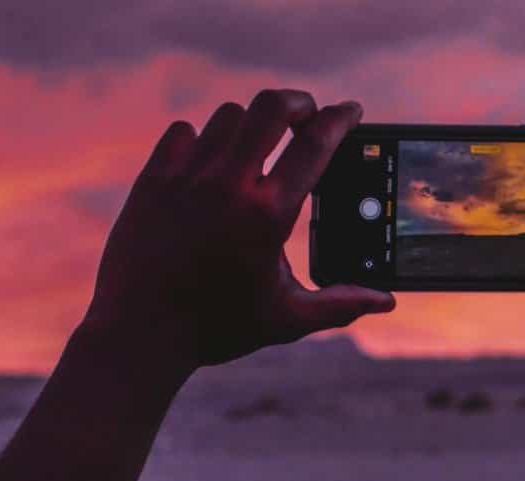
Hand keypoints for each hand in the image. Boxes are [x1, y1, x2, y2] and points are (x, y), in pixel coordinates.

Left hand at [83, 90, 395, 369]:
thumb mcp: (287, 318)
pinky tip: (211, 162)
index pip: (316, 145)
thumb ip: (340, 304)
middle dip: (299, 102)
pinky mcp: (152, 180)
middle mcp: (228, 187)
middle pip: (271, 107)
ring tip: (260, 147)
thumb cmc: (218, 328)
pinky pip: (183, 132)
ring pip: (228, 116)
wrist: (139, 334)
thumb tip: (385, 301)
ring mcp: (186, 178)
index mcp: (268, 215)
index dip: (341, 119)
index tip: (353, 110)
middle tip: (308, 114)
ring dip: (252, 124)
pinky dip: (203, 138)